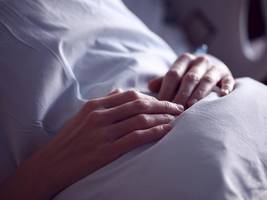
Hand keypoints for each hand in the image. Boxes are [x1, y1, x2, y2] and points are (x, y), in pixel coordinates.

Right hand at [0, 90, 182, 199]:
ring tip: (177, 120)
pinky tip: (167, 131)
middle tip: (179, 108)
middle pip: (140, 104)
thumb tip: (119, 91)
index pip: (130, 95)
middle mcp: (100, 115)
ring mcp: (103, 133)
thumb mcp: (82, 115)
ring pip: (141, 119)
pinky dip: (155, 132)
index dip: (151, 97)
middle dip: (163, 105)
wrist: (51, 164)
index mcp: (95, 105)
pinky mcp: (106, 150)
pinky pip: (137, 138)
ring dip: (163, 118)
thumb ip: (103, 102)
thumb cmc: (68, 140)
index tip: (164, 101)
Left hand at [148, 53, 234, 107]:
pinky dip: (226, 87)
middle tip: (175, 110)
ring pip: (206, 80)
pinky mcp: (227, 75)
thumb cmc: (186, 76)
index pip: (173, 74)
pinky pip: (227, 80)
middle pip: (189, 78)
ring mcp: (215, 67)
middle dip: (182, 95)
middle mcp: (200, 61)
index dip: (166, 90)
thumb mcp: (175, 76)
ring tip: (191, 106)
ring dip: (199, 94)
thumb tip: (150, 86)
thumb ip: (163, 81)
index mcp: (184, 59)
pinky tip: (223, 95)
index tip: (161, 104)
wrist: (209, 68)